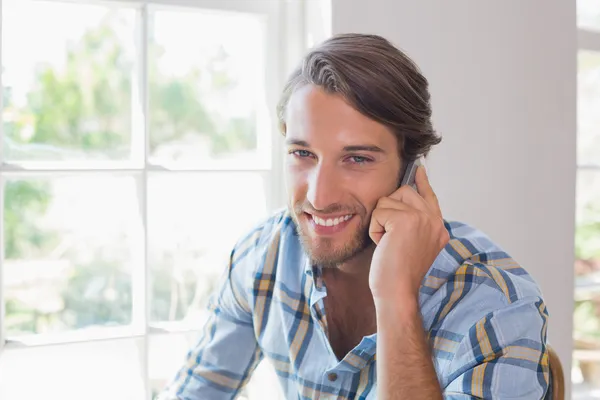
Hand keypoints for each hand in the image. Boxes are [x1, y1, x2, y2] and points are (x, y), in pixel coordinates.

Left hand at [368, 166, 448, 303]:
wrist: (397, 292)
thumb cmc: (398, 273)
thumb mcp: (413, 244)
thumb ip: (415, 223)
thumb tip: (404, 198)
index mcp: (438, 227)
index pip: (429, 196)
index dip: (422, 182)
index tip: (419, 169)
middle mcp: (434, 220)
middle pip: (404, 192)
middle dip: (388, 210)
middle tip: (391, 237)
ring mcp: (422, 218)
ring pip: (388, 200)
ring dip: (380, 221)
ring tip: (388, 243)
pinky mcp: (406, 220)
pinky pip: (379, 212)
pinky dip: (375, 229)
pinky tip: (383, 245)